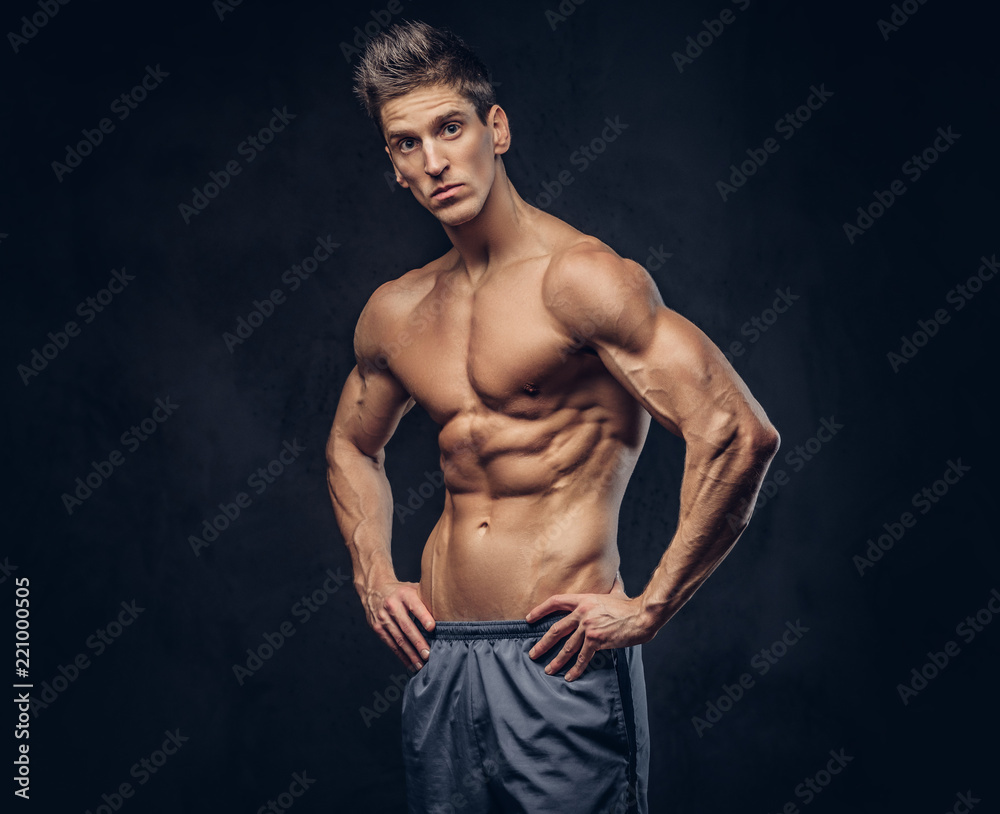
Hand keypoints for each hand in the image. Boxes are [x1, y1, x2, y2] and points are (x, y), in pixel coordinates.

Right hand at [364, 580, 435, 671]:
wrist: (374, 590)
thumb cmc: (401, 591)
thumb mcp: (412, 588)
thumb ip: (427, 598)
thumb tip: (449, 610)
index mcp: (404, 594)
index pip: (414, 605)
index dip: (423, 616)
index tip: (432, 628)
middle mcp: (392, 605)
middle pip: (406, 626)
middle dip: (418, 642)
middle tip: (428, 655)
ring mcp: (383, 618)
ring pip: (398, 639)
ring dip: (410, 654)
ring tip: (421, 665)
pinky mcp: (377, 628)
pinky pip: (391, 644)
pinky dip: (401, 656)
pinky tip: (410, 663)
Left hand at [525, 572, 657, 680]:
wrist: (640, 616)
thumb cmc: (629, 606)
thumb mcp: (616, 592)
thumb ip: (611, 585)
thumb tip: (614, 575)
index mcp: (584, 600)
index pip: (556, 602)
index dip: (540, 610)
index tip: (529, 619)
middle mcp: (582, 613)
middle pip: (556, 629)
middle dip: (543, 644)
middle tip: (533, 654)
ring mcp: (588, 627)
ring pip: (567, 647)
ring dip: (557, 660)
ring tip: (548, 669)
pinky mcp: (597, 640)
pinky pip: (583, 657)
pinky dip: (576, 668)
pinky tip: (570, 676)